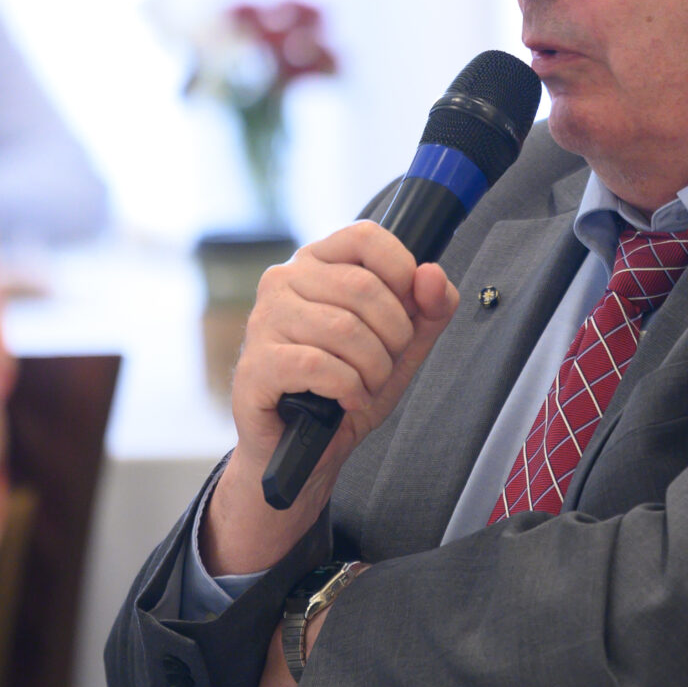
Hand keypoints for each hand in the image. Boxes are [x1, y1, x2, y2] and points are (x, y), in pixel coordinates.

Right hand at [205, 222, 457, 574]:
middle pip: (363, 286)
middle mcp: (283, 281)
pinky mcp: (255, 365)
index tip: (407, 312)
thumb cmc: (348, 388)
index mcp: (318, 263)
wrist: (306, 450)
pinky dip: (348, 388)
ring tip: (366, 386)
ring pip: (343, 328)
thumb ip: (429, 308)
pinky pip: (319, 365)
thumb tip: (432, 275)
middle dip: (393, 336)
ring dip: (372, 369)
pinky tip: (346, 400)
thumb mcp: (402, 346)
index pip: (366, 236)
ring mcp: (264, 321)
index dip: (401, 272)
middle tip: (386, 365)